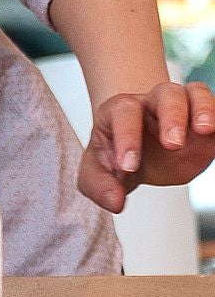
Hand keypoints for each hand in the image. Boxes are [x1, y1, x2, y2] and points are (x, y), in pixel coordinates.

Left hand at [81, 80, 214, 211]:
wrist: (134, 152)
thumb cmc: (111, 158)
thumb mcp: (94, 175)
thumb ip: (100, 187)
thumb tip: (116, 202)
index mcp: (120, 110)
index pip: (125, 114)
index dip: (127, 138)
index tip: (129, 167)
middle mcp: (152, 102)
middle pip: (166, 95)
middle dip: (171, 117)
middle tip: (173, 144)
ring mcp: (181, 106)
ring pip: (195, 93)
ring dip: (203, 109)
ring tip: (206, 130)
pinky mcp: (202, 118)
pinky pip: (214, 109)